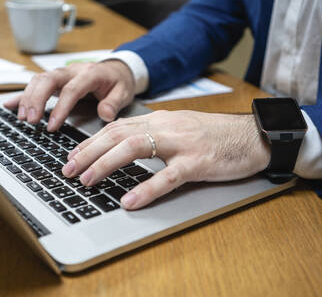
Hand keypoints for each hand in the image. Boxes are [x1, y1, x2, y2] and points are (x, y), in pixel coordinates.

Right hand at [4, 61, 134, 130]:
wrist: (116, 70)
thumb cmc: (118, 82)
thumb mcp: (123, 92)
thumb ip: (114, 103)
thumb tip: (106, 114)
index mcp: (89, 74)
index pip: (71, 89)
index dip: (60, 108)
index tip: (52, 126)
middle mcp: (71, 71)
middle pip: (48, 80)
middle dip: (36, 100)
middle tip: (31, 120)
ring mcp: (61, 74)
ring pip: (38, 80)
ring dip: (28, 98)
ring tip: (23, 118)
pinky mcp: (55, 80)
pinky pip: (35, 85)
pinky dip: (22, 95)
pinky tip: (9, 105)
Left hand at [61, 110, 269, 209]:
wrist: (253, 136)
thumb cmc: (215, 136)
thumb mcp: (179, 129)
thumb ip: (154, 134)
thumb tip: (124, 147)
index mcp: (160, 119)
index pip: (117, 127)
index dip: (91, 141)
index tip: (72, 155)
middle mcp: (166, 127)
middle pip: (118, 135)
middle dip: (88, 152)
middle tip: (67, 170)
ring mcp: (182, 143)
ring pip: (135, 148)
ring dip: (106, 165)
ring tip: (87, 181)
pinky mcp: (198, 162)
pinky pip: (168, 176)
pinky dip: (146, 189)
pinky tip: (129, 201)